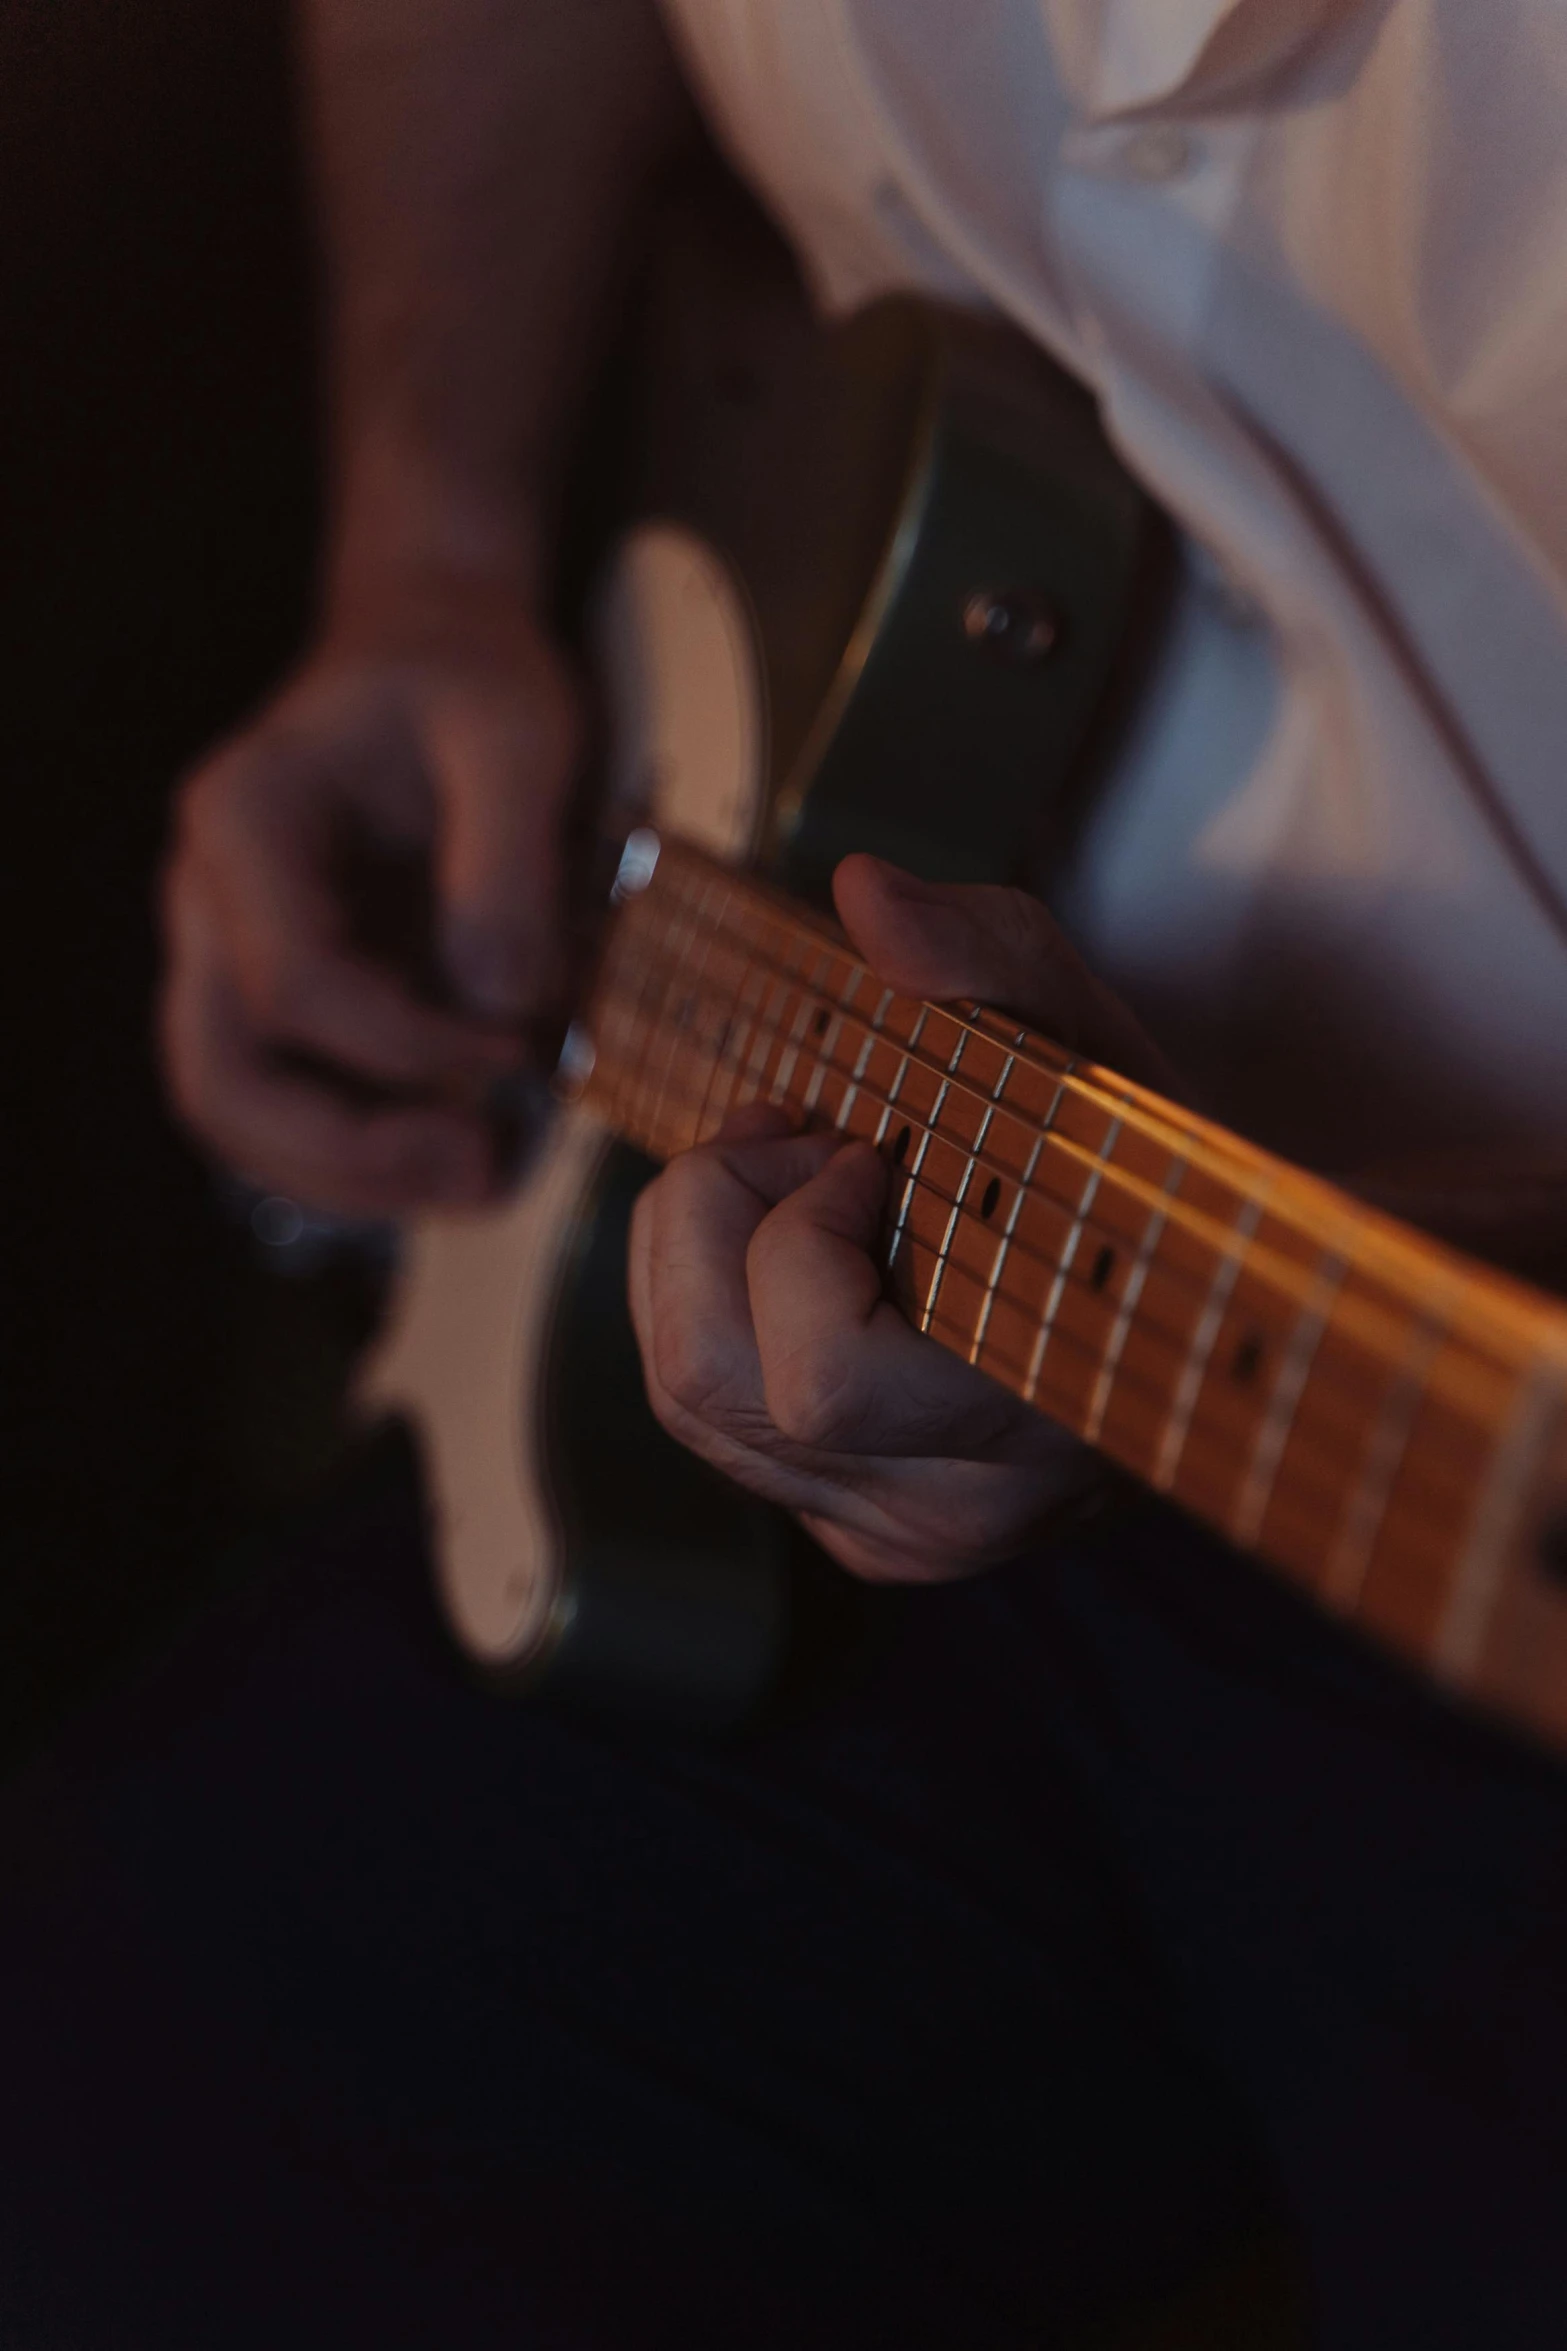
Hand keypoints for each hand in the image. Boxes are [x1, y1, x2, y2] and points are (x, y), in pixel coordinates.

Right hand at [159, 581, 581, 1214]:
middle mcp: (210, 897)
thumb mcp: (516, 736)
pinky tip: (462, 1156)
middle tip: (474, 1169)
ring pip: (236, 1111)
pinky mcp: (278, 996)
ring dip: (350, 1176)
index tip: (513, 1044)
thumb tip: (497, 1002)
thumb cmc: (466, 681)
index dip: (405, 1044)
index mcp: (247, 818)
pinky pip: (287, 1104)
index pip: (289, 982)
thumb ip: (508, 864)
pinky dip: (363, 1154)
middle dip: (346, 1152)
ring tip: (476, 1182)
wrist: (433, 653)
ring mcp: (229, 954)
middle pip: (222, 1077)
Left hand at [627, 856, 1176, 1583]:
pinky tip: (787, 1242)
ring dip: (695, 1251)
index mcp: (1035, 1417)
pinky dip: (708, 1302)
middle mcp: (951, 1508)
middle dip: (718, 1218)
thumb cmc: (1151, 1174)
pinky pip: (707, 1419)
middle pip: (708, 1385)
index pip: (820, 1381)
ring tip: (790, 1175)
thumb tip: (864, 894)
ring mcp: (895, 1534)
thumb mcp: (1089, 1042)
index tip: (873, 1149)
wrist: (1230, 1313)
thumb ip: (988, 961)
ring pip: (685, 1400)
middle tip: (803, 1140)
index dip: (801, 1238)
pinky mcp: (855, 1536)